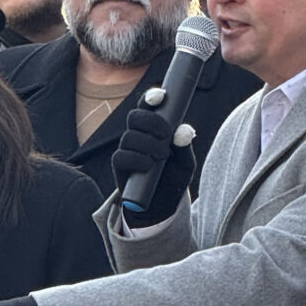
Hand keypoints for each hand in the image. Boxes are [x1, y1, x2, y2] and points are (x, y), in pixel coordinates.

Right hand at [112, 97, 195, 225]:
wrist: (161, 208)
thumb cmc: (172, 179)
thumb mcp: (185, 164)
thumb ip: (185, 146)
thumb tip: (183, 131)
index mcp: (154, 128)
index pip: (148, 106)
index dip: (152, 98)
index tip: (161, 97)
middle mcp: (138, 135)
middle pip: (134, 116)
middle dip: (150, 122)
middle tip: (166, 134)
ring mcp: (127, 149)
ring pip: (129, 136)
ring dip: (147, 144)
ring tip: (162, 156)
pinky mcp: (119, 166)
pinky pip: (121, 156)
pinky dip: (137, 159)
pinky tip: (149, 166)